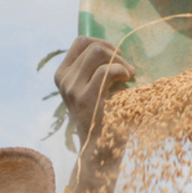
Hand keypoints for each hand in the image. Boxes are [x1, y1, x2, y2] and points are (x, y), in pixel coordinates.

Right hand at [55, 36, 136, 155]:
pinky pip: (105, 70)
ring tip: (129, 75)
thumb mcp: (90, 90)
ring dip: (119, 61)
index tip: (116, 56)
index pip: (80, 42)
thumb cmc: (102, 118)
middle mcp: (63, 81)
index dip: (102, 42)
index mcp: (62, 76)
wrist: (100, 150)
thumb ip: (92, 70)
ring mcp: (72, 89)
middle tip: (127, 69)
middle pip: (91, 46)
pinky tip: (128, 80)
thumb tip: (112, 48)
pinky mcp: (85, 98)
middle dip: (115, 53)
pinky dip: (121, 71)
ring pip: (97, 53)